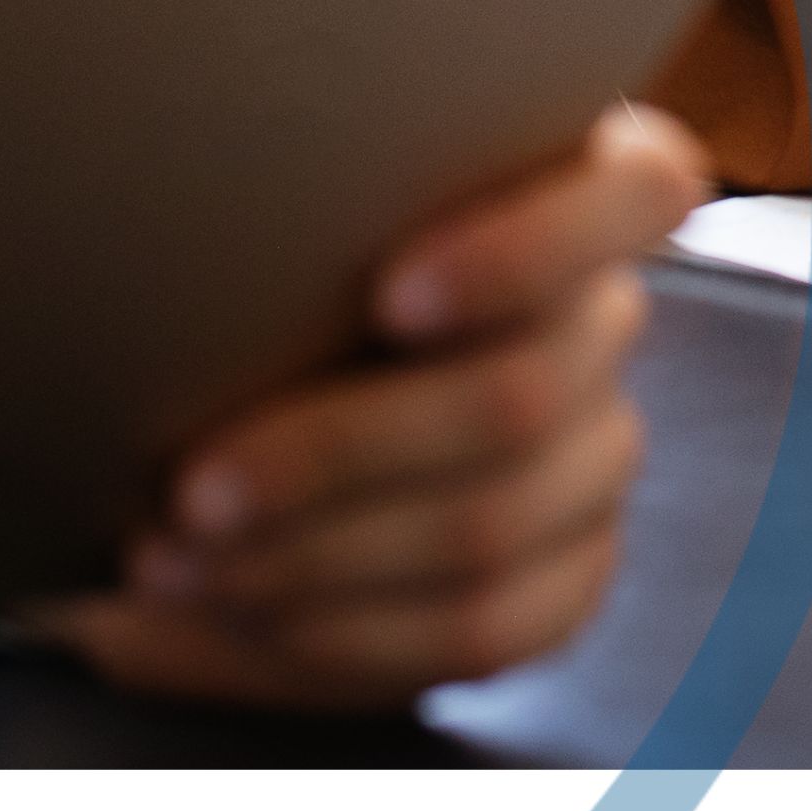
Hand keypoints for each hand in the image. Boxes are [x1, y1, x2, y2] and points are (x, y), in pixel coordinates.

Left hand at [34, 106, 710, 709]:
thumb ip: (277, 206)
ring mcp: (600, 454)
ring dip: (314, 554)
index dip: (524, 253)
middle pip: (522, 392)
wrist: (250, 431)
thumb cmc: (246, 282)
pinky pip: (484, 625)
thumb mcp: (259, 223)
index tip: (387, 299)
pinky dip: (346, 627)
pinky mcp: (572, 574)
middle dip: (336, 453)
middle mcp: (601, 317)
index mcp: (570, 183)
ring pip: (491, 522)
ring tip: (177, 558)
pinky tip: (245, 609)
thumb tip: (174, 223)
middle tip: (191, 489)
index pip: (637, 192)